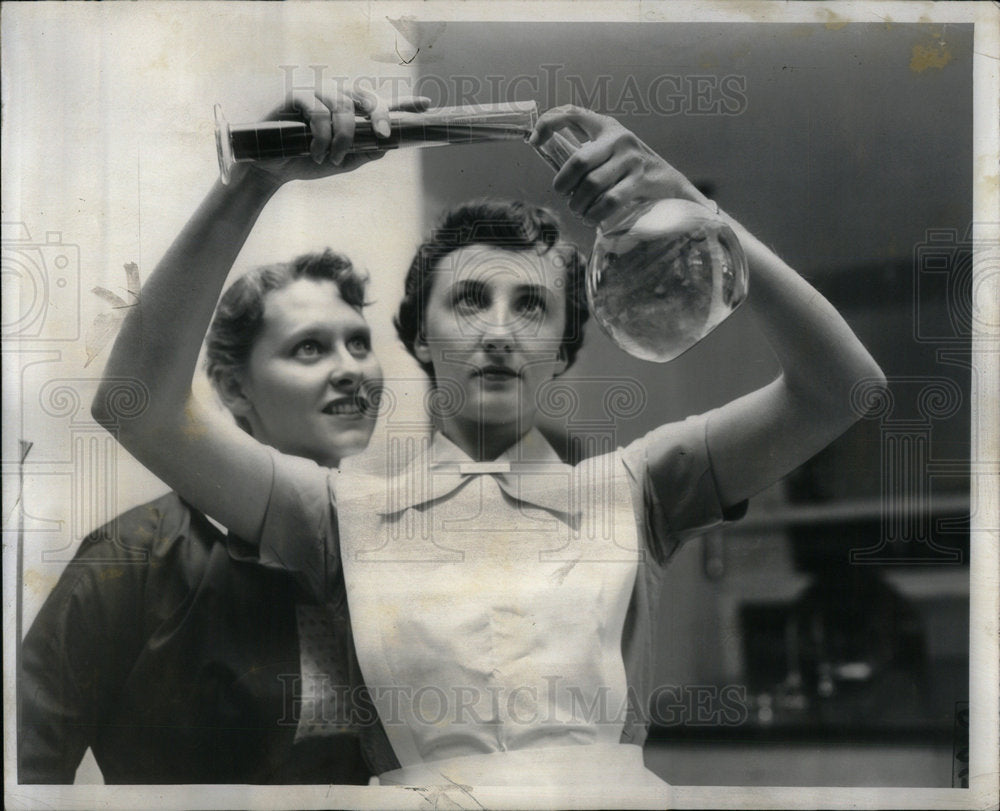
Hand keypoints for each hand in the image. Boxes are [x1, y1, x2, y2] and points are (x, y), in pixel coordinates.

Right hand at [229, 88, 430, 186]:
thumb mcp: (343, 162)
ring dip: (344, 137)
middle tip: (384, 135)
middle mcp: (336, 100)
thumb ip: (364, 153)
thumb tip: (386, 145)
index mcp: (350, 115)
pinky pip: (318, 112)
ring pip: (343, 107)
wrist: (274, 169)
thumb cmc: (308, 162)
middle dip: (380, 115)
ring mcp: (317, 96)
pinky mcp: (297, 98)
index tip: (427, 105)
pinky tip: (317, 153)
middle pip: (366, 97)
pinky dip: (323, 136)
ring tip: (333, 159)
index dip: (403, 104)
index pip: (379, 105)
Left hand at [530, 106, 708, 224]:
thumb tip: (548, 159)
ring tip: (578, 210)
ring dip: (579, 203)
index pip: (571, 113)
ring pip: (592, 185)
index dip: (548, 124)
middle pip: (578, 161)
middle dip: (564, 184)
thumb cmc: (630, 170)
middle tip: (565, 196)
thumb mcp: (609, 151)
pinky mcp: (640, 179)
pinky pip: (609, 200)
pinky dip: (594, 213)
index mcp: (606, 126)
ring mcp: (631, 158)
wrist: (669, 184)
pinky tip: (591, 218)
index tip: (534, 141)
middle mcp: (618, 137)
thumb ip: (586, 152)